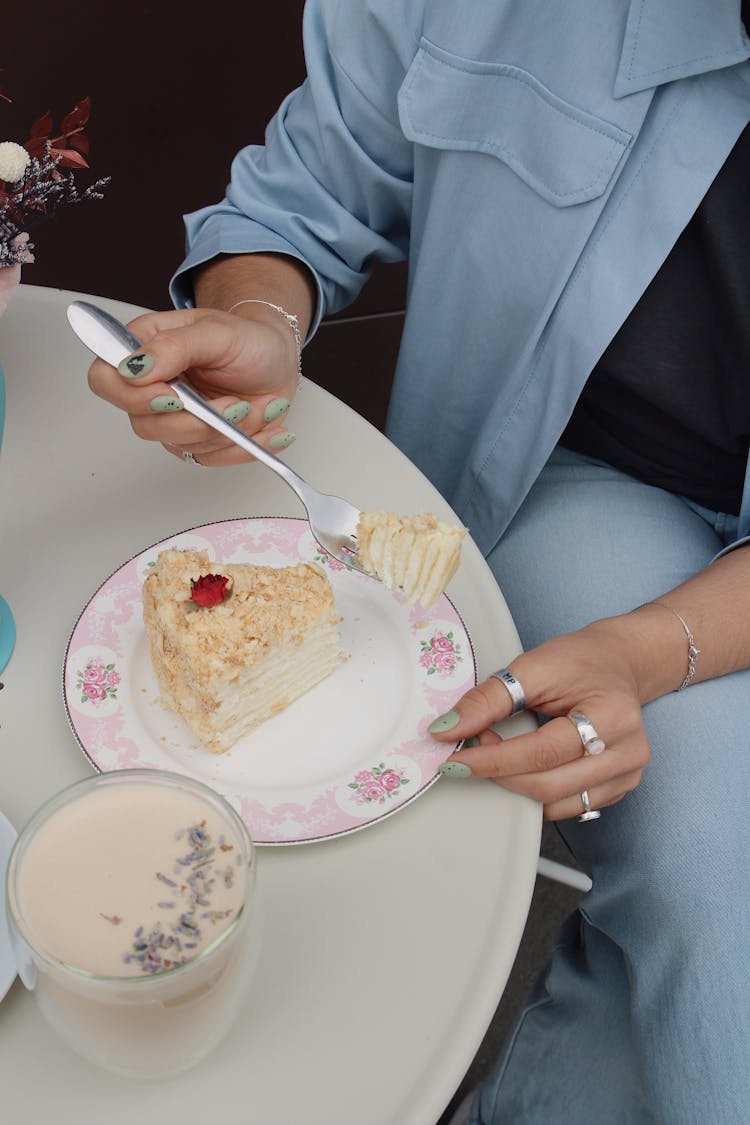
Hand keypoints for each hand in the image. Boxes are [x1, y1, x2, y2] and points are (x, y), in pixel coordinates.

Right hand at [86, 306, 298, 465]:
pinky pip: (211, 459)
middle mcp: (151, 387)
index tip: (174, 395)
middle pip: (144, 424)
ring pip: (181, 445)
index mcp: (143, 349)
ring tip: (257, 406)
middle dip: (196, 422)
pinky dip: (243, 446)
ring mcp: (173, 418)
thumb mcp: (216, 332)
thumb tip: (135, 367)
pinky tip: (264, 425)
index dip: (133, 396)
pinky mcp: (198, 441)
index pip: (105, 380)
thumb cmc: (247, 340)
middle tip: (235, 404)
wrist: (277, 360)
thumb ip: (174, 346)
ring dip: (228, 430)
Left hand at [429, 619, 650, 819]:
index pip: (543, 752)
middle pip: (548, 785)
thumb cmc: (581, 661)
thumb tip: (448, 728)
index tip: (457, 759)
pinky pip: (567, 806)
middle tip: (473, 748)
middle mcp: (627, 752)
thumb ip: (489, 699)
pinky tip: (523, 767)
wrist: (617, 662)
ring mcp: (626, 775)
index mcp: (612, 716)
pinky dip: (536, 792)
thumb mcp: (533, 666)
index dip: (494, 760)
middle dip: (500, 773)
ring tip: (498, 753)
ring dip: (516, 785)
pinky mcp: (618, 789)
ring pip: (555, 804)